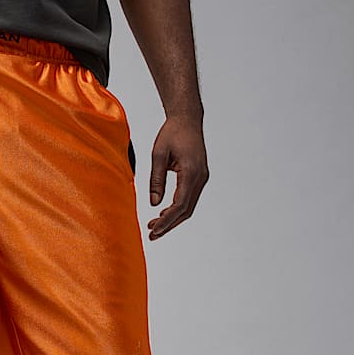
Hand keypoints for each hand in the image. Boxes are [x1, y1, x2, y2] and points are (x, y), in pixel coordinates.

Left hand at [147, 117, 208, 240]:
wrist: (187, 119)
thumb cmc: (172, 132)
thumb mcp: (158, 155)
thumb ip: (156, 180)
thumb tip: (153, 203)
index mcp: (191, 172)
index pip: (179, 205)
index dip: (166, 220)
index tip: (154, 230)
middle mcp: (200, 177)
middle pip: (186, 211)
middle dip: (169, 225)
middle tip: (152, 235)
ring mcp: (201, 178)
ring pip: (188, 207)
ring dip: (172, 219)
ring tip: (155, 228)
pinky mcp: (198, 177)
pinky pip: (189, 199)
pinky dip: (177, 209)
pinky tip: (163, 214)